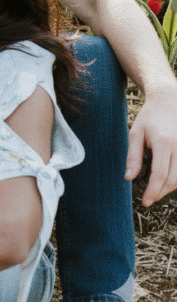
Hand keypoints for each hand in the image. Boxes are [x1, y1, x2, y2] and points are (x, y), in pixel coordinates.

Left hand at [126, 89, 176, 205]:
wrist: (170, 100)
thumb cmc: (150, 117)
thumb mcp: (135, 133)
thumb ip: (133, 156)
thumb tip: (128, 178)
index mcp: (163, 142)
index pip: (160, 174)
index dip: (153, 191)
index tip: (145, 202)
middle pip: (175, 179)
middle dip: (161, 192)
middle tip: (150, 198)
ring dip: (171, 187)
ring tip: (157, 190)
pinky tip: (168, 181)